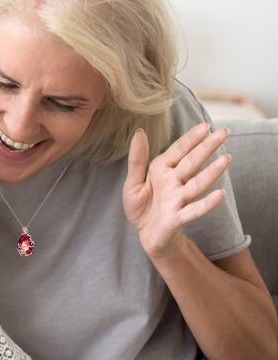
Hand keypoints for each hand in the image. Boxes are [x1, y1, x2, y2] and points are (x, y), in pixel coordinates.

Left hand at [122, 123, 230, 260]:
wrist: (146, 234)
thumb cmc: (142, 206)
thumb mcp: (133, 182)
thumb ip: (137, 159)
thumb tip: (139, 131)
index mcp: (162, 171)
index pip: (178, 151)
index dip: (190, 138)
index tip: (205, 125)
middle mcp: (173, 183)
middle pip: (192, 163)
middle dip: (207, 148)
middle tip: (225, 132)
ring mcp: (177, 200)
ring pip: (196, 184)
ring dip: (211, 172)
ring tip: (226, 159)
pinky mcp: (176, 218)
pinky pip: (193, 211)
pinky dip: (205, 204)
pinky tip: (219, 194)